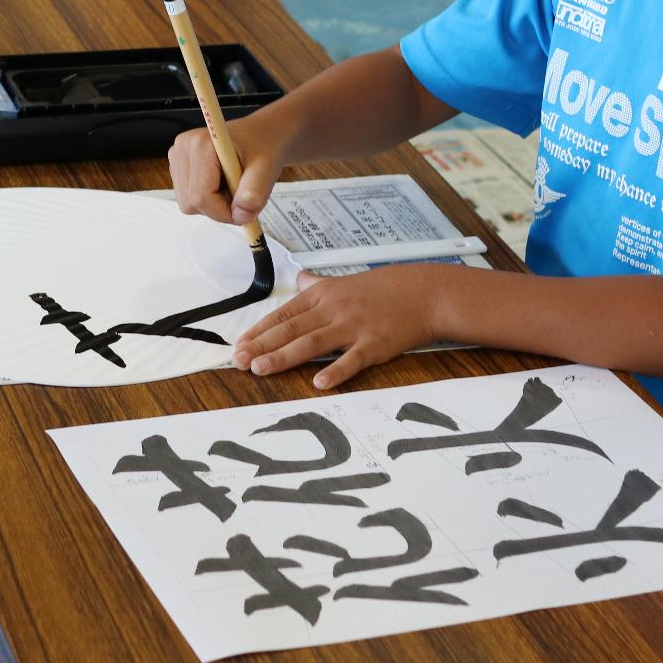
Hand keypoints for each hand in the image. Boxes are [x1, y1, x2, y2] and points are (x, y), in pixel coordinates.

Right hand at [169, 123, 283, 225]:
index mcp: (201, 144)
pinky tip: (222, 183)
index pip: (201, 197)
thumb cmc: (264, 146)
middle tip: (241, 193)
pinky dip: (208, 199)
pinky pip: (188, 198)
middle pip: (191, 202)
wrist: (262, 133)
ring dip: (214, 203)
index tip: (244, 210)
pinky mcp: (179, 166)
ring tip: (233, 184)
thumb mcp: (267, 168)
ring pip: (188, 203)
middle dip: (219, 207)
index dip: (223, 211)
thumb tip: (240, 216)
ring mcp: (178, 157)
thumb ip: (255, 193)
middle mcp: (183, 147)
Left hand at [232, 266, 451, 389]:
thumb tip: (298, 280)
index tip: (239, 346)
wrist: (423, 293)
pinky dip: (335, 370)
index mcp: (322, 295)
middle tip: (239, 361)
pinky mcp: (375, 344)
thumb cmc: (383, 290)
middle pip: (291, 328)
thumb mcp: (344, 282)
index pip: (283, 314)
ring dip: (284, 356)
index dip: (259, 331)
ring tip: (261, 369)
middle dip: (262, 345)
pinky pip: (352, 359)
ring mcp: (354, 326)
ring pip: (312, 342)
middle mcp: (334, 309)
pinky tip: (319, 382)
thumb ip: (317, 286)